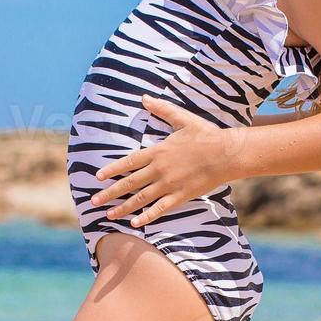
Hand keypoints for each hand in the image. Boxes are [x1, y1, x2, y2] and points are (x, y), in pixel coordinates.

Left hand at [89, 94, 247, 226]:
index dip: (112, 170)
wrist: (227, 153)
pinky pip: (160, 209)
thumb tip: (145, 97)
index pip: (128, 162)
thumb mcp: (182, 119)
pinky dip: (147, 217)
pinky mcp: (181, 195)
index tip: (98, 177)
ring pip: (140, 198)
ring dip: (123, 207)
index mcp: (157, 151)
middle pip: (129, 183)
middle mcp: (159, 169)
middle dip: (109, 193)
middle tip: (93, 201)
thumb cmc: (206, 135)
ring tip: (108, 215)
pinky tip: (135, 223)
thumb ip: (162, 110)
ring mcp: (169, 184)